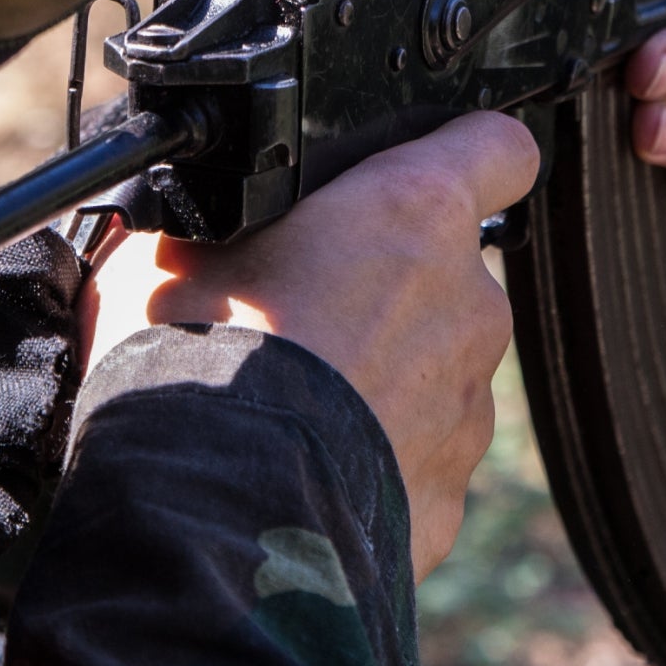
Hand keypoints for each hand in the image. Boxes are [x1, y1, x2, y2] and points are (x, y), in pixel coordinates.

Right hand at [81, 112, 538, 577]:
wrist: (209, 517)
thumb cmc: (194, 362)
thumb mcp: (168, 252)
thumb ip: (217, 227)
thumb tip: (181, 231)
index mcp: (414, 214)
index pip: (497, 148)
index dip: (463, 154)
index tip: (422, 174)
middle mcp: (468, 305)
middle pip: (448, 276)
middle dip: (385, 293)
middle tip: (296, 321)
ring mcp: (468, 410)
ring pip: (432, 376)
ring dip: (377, 383)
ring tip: (288, 411)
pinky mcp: (447, 500)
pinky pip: (411, 466)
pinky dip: (368, 466)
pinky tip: (300, 475)